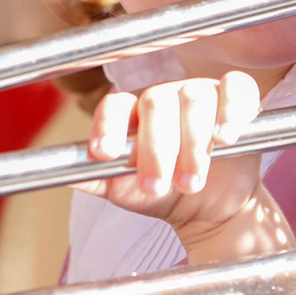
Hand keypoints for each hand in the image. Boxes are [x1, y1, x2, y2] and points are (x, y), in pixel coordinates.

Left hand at [79, 71, 291, 259]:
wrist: (209, 205)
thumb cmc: (163, 191)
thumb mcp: (124, 189)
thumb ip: (95, 177)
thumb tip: (60, 173)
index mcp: (131, 112)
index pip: (114, 105)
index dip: (108, 126)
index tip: (105, 153)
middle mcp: (164, 95)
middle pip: (156, 102)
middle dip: (155, 148)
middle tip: (156, 185)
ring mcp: (200, 92)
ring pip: (194, 101)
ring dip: (192, 145)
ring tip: (190, 182)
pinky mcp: (235, 97)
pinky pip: (235, 89)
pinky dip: (232, 109)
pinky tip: (225, 136)